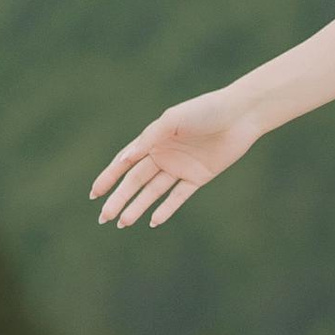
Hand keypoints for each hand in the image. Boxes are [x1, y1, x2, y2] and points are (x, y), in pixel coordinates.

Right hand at [90, 89, 261, 229]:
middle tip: (104, 217)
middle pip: (136, 182)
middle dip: (119, 199)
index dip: (108, 178)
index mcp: (153, 140)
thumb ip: (148, 139)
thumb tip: (123, 160)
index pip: (125, 163)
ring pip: (153, 192)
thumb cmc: (205, 111)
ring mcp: (180, 167)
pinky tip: (153, 221)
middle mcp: (164, 155)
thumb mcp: (172, 120)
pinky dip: (166, 209)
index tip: (94, 194)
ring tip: (123, 223)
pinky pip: (179, 197)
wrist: (241, 114)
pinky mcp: (198, 177)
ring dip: (138, 207)